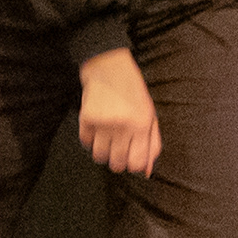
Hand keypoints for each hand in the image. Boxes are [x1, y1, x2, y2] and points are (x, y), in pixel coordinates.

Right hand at [76, 45, 160, 175]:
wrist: (109, 67)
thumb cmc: (133, 92)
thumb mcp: (150, 115)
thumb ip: (152, 143)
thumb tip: (147, 170)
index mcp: (142, 124)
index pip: (136, 162)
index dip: (133, 166)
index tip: (131, 161)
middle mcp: (123, 126)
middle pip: (117, 163)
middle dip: (118, 162)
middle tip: (118, 151)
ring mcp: (103, 123)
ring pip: (99, 156)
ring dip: (103, 153)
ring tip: (107, 141)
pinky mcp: (86, 118)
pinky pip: (85, 142)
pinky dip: (90, 141)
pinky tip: (97, 130)